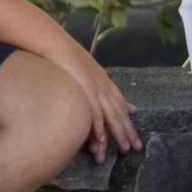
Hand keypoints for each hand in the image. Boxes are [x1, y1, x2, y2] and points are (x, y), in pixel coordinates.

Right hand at [49, 39, 141, 162]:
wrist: (55, 43)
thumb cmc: (65, 57)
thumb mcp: (84, 70)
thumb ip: (94, 83)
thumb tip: (99, 93)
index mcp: (103, 81)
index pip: (119, 104)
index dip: (128, 121)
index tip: (135, 135)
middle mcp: (102, 86)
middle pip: (119, 112)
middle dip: (129, 131)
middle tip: (136, 148)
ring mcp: (94, 88)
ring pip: (111, 115)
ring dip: (118, 133)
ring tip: (124, 148)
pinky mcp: (83, 90)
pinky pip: (93, 111)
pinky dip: (98, 125)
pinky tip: (101, 138)